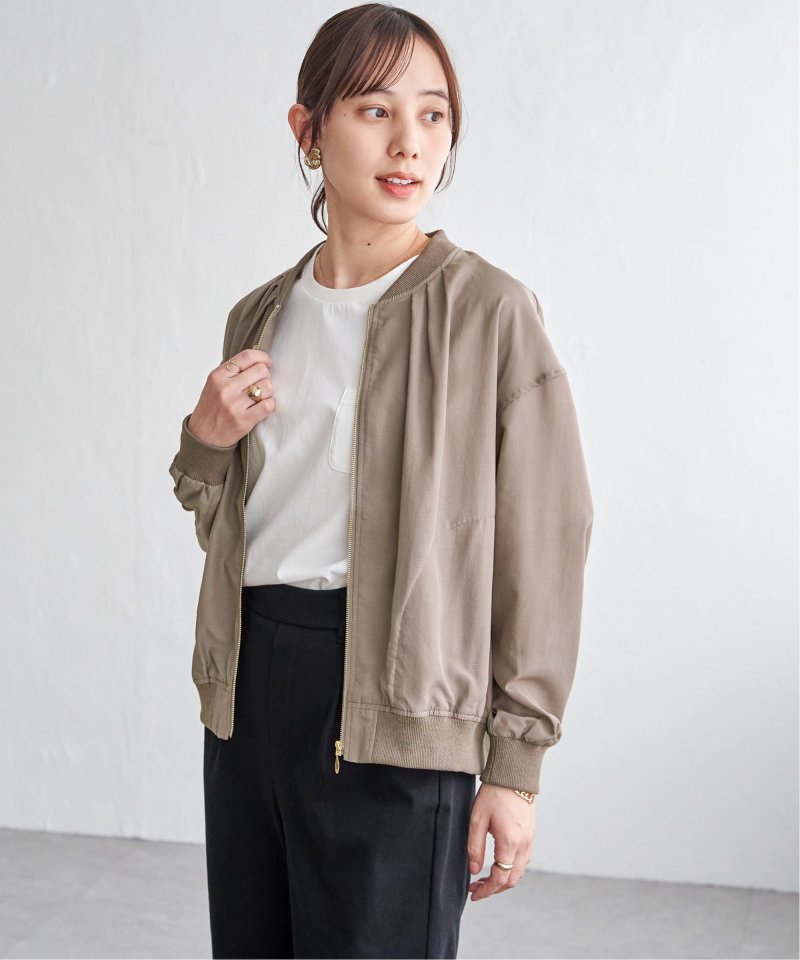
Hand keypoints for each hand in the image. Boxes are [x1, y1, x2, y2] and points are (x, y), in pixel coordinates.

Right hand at [187, 349, 274, 447]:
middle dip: (265, 376)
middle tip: (260, 384)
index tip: (267, 363)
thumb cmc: (211, 408)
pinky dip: (269, 405)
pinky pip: (268, 405)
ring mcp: (235, 405)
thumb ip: (232, 372)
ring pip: (267, 387)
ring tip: (259, 397)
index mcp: (218, 376)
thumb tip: (258, 360)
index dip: (262, 357)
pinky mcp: (244, 420)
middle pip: (261, 370)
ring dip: (268, 392)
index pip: (247, 356)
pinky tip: (261, 407)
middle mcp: (226, 388)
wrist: (203, 436)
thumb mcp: (214, 384)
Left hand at [466, 783, 535, 901]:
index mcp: (510, 842)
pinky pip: (523, 861)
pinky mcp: (531, 835)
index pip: (500, 877)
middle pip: (512, 880)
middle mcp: (524, 844)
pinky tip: (498, 864)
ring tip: (484, 878)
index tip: (473, 894)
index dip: (486, 890)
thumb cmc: (493, 794)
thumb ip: (474, 847)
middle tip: (476, 888)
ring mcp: (530, 840)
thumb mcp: (477, 819)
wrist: (513, 776)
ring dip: (503, 880)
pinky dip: (511, 869)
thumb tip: (474, 870)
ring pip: (519, 872)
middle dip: (494, 889)